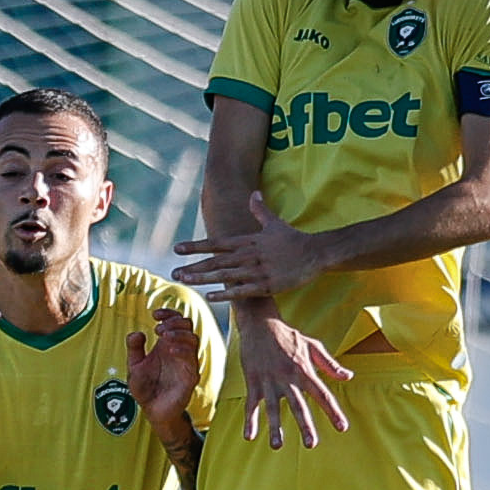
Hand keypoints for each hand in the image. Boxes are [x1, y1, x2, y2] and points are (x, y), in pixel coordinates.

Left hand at [126, 304, 203, 431]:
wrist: (152, 410)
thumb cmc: (145, 388)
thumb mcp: (134, 366)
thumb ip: (134, 349)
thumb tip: (136, 333)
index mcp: (166, 345)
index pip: (175, 321)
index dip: (168, 313)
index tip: (155, 314)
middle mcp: (178, 351)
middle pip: (187, 326)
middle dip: (174, 322)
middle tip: (159, 328)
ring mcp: (186, 362)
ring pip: (192, 339)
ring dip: (178, 334)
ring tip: (163, 335)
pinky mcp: (190, 376)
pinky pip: (192, 360)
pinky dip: (182, 351)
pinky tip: (170, 350)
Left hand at [177, 193, 328, 304]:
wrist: (316, 253)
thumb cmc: (294, 239)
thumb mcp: (274, 223)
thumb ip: (260, 210)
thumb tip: (253, 193)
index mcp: (248, 241)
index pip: (216, 244)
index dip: (195, 246)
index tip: (177, 248)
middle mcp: (249, 255)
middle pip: (215, 261)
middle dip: (193, 266)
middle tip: (172, 272)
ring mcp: (257, 271)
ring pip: (225, 275)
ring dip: (203, 279)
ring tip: (184, 281)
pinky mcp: (267, 285)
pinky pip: (242, 291)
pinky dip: (226, 294)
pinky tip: (210, 296)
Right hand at [235, 309, 352, 449]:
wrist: (260, 324)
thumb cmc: (289, 336)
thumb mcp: (313, 346)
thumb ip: (330, 364)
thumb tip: (348, 377)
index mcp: (304, 370)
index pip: (322, 395)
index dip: (332, 411)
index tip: (342, 427)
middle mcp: (287, 378)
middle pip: (298, 406)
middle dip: (305, 425)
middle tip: (311, 444)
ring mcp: (269, 381)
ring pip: (272, 409)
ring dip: (275, 428)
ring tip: (277, 446)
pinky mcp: (253, 382)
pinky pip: (251, 405)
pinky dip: (250, 420)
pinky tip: (249, 436)